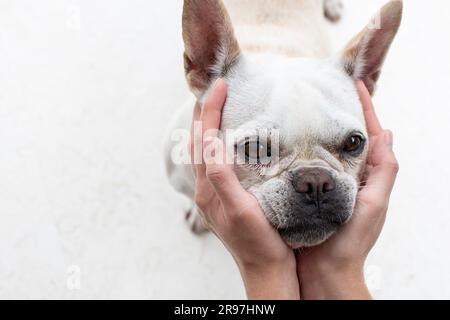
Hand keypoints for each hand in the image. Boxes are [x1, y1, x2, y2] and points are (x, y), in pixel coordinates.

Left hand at [191, 79, 299, 299]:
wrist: (268, 272)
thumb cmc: (260, 244)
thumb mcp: (243, 212)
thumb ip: (223, 180)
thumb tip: (212, 147)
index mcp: (209, 190)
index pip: (204, 141)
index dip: (210, 111)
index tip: (220, 85)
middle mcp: (208, 190)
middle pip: (199, 143)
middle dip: (203, 113)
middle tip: (213, 88)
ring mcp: (216, 194)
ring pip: (206, 152)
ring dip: (208, 126)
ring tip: (218, 106)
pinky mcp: (226, 198)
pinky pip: (216, 162)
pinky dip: (219, 143)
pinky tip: (230, 139)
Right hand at [296, 81, 399, 299]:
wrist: (323, 272)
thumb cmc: (352, 241)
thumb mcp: (374, 204)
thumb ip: (384, 171)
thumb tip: (388, 132)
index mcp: (363, 176)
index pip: (367, 135)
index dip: (364, 109)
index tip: (354, 83)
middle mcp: (343, 176)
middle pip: (340, 138)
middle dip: (335, 114)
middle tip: (322, 90)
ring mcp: (322, 183)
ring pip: (318, 149)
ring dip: (312, 130)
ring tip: (300, 107)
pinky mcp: (303, 192)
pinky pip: (300, 165)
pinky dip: (294, 150)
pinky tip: (281, 138)